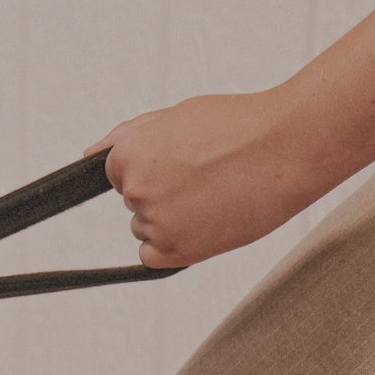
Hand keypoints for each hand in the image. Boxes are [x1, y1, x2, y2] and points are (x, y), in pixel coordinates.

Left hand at [87, 89, 334, 268]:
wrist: (286, 148)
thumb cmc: (238, 127)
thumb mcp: (175, 117)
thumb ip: (127, 137)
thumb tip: (88, 154)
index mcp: (129, 152)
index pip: (120, 173)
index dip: (156, 168)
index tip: (186, 162)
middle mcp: (135, 188)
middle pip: (135, 202)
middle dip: (165, 193)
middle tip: (207, 177)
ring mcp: (154, 221)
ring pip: (146, 229)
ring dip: (173, 220)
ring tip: (213, 196)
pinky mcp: (175, 251)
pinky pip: (152, 257)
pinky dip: (174, 246)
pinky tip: (204, 222)